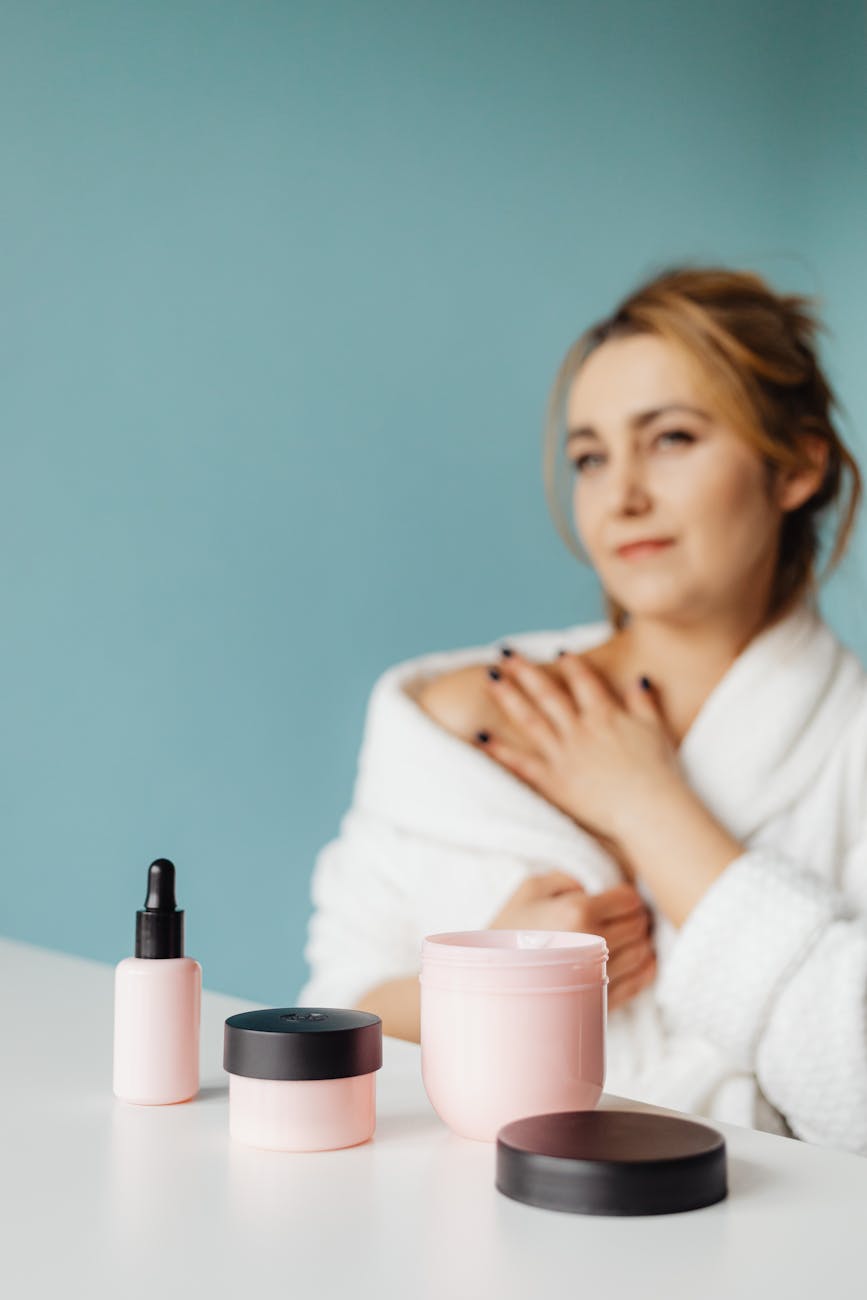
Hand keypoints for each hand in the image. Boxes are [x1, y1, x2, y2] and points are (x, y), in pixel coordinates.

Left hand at [479, 650, 684, 845]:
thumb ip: (644, 702)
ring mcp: (563, 754)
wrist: (649, 808)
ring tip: (490, 678)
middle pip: (547, 693)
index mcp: (604, 715)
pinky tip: (481, 736)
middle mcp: (579, 729)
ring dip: (508, 697)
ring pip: (530, 719)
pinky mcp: (553, 780)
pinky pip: (520, 762)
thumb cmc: (658, 772)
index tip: (558, 653)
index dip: (571, 665)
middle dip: (525, 671)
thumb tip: (639, 679)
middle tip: (505, 654)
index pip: (583, 681)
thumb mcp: (655, 730)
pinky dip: (500, 750)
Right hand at [488, 870, 656, 1012]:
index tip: (616, 901)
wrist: (491, 978)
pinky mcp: (599, 998)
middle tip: (621, 919)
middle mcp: (593, 942)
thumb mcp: (529, 889)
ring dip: (640, 945)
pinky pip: (639, 983)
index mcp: (578, 911)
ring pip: (643, 954)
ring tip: (624, 940)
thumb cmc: (508, 930)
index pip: (630, 900)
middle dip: (635, 920)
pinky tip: (634, 962)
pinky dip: (644, 970)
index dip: (626, 899)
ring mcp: (598, 974)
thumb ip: (565, 877)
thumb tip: (593, 885)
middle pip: (639, 926)